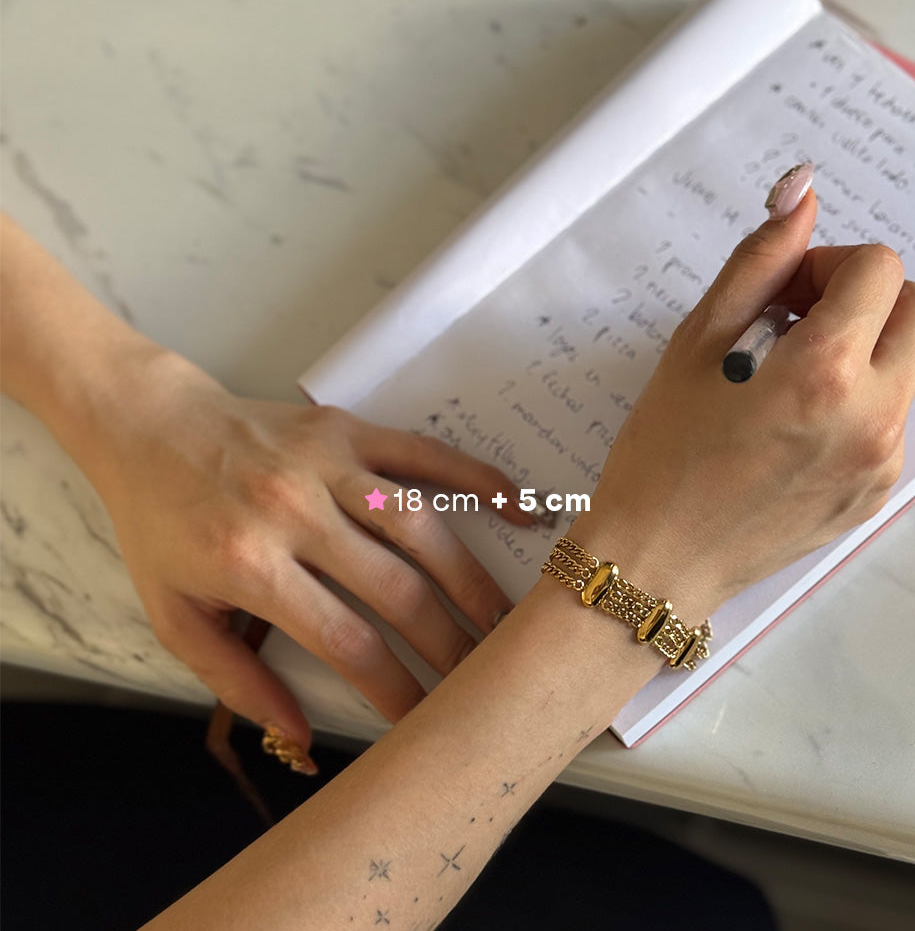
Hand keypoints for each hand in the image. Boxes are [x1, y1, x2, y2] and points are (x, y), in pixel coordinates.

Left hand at [83, 350, 534, 745]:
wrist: (150, 428)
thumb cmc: (162, 526)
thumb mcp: (175, 615)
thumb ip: (237, 680)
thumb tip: (302, 735)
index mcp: (251, 566)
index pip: (346, 643)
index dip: (396, 691)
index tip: (427, 721)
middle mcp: (296, 512)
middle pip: (396, 590)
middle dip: (448, 645)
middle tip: (483, 679)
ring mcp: (328, 464)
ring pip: (421, 526)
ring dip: (471, 578)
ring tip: (506, 619)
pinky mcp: (348, 430)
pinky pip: (424, 454)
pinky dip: (475, 479)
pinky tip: (515, 507)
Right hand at [570, 188, 914, 616]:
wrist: (659, 560)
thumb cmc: (661, 452)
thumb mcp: (696, 344)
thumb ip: (758, 261)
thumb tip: (800, 191)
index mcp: (825, 373)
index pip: (880, 269)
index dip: (829, 264)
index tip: (783, 294)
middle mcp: (873, 418)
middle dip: (870, 298)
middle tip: (801, 322)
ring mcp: (883, 462)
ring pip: (908, 367)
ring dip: (862, 351)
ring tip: (786, 381)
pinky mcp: (877, 493)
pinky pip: (891, 421)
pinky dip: (854, 403)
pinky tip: (791, 428)